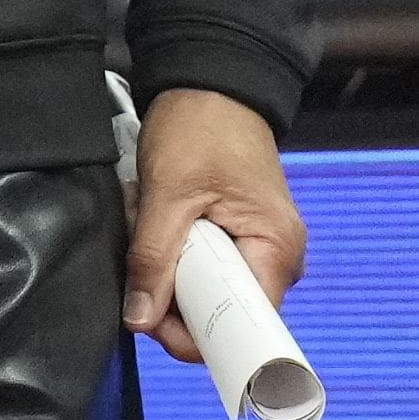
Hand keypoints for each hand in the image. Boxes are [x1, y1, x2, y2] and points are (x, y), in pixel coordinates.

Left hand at [123, 87, 304, 362]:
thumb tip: (139, 319)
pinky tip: (159, 216)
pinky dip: (174, 248)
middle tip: (143, 248)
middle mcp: (278, 258)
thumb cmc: (200, 129)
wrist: (212, 83)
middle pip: (221, 311)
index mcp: (276, 252)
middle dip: (171, 290)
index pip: (245, 327)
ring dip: (168, 264)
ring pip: (205, 288)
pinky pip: (204, 264)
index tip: (154, 320)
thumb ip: (152, 259)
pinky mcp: (241, 236)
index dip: (199, 336)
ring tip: (149, 219)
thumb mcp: (167, 194)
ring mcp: (261, 248)